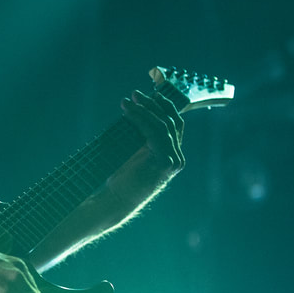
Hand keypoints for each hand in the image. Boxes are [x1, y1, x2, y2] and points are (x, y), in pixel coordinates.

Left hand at [109, 90, 184, 207]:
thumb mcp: (133, 151)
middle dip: (153, 104)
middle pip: (171, 121)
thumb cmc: (121, 176)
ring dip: (144, 109)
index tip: (149, 94)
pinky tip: (129, 112)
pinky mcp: (166, 162)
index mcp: (172, 154)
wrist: (116, 199)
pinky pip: (155, 133)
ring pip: (163, 125)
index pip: (175, 124)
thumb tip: (134, 109)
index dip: (164, 106)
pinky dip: (141, 119)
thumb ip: (140, 135)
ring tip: (127, 101)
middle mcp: (177, 158)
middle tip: (135, 94)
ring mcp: (174, 160)